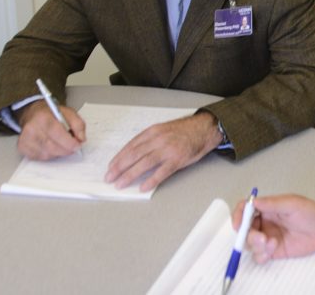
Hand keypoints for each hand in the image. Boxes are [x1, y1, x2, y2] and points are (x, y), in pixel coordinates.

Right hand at [16, 100, 85, 159]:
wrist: (32, 114)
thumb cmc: (51, 114)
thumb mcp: (68, 112)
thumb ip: (78, 124)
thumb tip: (81, 139)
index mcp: (42, 117)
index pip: (57, 133)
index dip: (69, 142)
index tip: (77, 145)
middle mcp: (31, 128)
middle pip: (52, 146)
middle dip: (66, 149)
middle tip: (73, 147)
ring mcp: (25, 139)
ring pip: (47, 154)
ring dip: (58, 152)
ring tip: (60, 143)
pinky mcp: (22, 148)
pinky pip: (41, 158)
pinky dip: (49, 154)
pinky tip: (50, 146)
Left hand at [105, 111, 220, 191]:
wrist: (204, 128)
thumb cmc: (184, 130)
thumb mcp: (163, 130)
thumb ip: (149, 140)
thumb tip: (134, 154)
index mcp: (153, 132)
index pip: (131, 146)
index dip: (119, 157)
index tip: (111, 166)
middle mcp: (158, 139)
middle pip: (134, 155)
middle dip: (119, 167)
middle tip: (109, 177)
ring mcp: (168, 149)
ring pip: (144, 163)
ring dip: (129, 175)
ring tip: (120, 184)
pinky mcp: (178, 159)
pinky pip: (162, 172)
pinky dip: (151, 180)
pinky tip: (143, 187)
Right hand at [239, 195, 314, 263]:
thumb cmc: (311, 212)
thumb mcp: (291, 204)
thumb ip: (272, 204)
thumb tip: (253, 202)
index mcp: (267, 208)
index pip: (245, 210)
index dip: (238, 216)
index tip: (239, 224)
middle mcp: (265, 222)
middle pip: (245, 230)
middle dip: (249, 236)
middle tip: (261, 238)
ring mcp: (268, 237)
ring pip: (251, 244)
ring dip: (256, 246)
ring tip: (272, 244)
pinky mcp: (274, 250)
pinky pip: (259, 256)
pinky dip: (261, 255)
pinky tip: (272, 251)